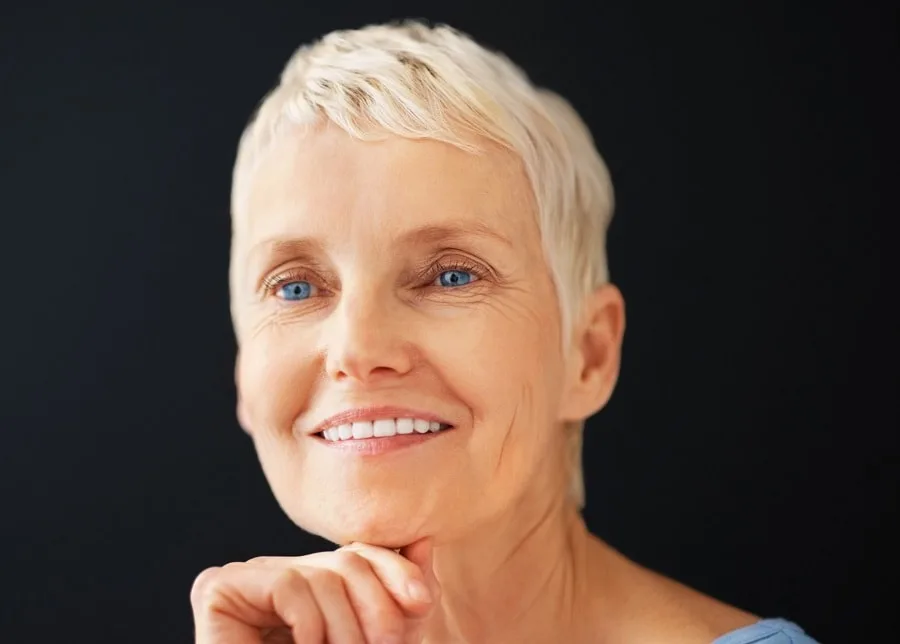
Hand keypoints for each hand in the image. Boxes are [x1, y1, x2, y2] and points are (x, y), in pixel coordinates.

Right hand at [190, 538, 438, 642]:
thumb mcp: (373, 639)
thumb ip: (398, 598)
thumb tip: (422, 542)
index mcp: (312, 582)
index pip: (361, 555)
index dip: (395, 572)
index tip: (422, 602)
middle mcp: (278, 572)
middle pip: (345, 561)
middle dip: (376, 606)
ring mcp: (247, 577)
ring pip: (318, 575)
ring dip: (343, 629)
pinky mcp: (218, 587)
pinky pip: (287, 584)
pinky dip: (308, 624)